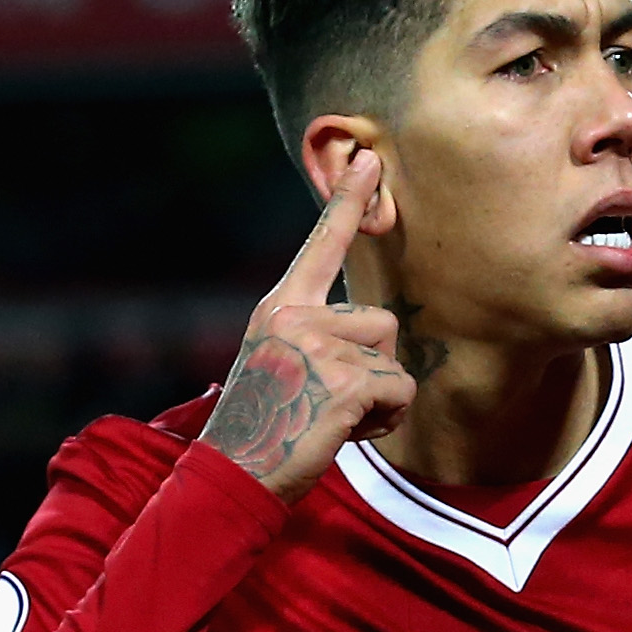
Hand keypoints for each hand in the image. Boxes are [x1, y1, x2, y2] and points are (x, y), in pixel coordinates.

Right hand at [204, 149, 414, 499]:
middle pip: (381, 321)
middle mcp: (295, 315)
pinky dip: (384, 420)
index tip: (367, 158)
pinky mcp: (343, 381)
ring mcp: (318, 346)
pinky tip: (342, 433)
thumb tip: (373, 327)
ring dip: (378, 398)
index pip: (321, 244)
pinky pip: (400, 391)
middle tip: (324, 402)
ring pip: (394, 360)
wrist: (231, 474)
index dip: (347, 202)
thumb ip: (314, 334)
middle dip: (372, 368)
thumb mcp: (279, 363)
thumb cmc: (262, 428)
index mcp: (279, 305)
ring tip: (330, 418)